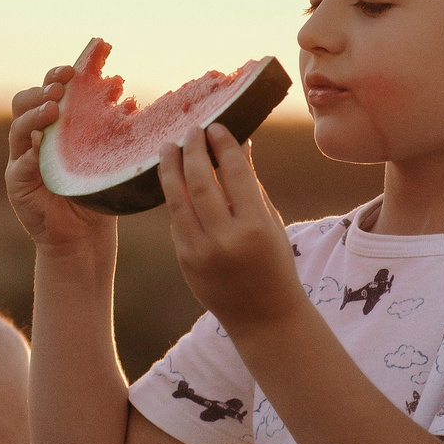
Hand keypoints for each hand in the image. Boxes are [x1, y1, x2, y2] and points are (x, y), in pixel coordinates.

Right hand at [5, 65, 118, 256]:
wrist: (85, 235)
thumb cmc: (96, 191)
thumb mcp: (106, 155)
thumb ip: (111, 128)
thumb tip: (128, 97)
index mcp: (53, 126)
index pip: (46, 92)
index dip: (54, 77)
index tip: (71, 69)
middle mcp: (33, 138)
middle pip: (24, 103)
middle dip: (40, 91)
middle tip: (59, 89)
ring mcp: (21, 160)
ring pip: (17, 129)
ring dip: (34, 116)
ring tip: (53, 110)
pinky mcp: (17, 183)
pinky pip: (18, 165)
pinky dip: (29, 155)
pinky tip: (40, 150)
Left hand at [160, 124, 305, 332]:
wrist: (264, 317)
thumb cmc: (275, 263)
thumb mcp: (270, 222)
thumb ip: (250, 184)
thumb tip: (239, 143)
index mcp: (255, 226)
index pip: (234, 173)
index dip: (222, 145)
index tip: (216, 127)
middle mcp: (226, 239)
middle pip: (199, 181)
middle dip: (192, 150)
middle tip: (190, 130)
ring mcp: (201, 252)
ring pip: (177, 200)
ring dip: (170, 168)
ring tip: (168, 147)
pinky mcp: (185, 262)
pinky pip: (175, 221)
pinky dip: (174, 197)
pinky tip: (172, 180)